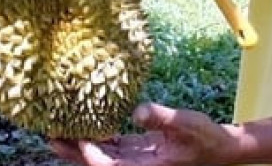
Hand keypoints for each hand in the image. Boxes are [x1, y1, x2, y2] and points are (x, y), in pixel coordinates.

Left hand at [49, 103, 233, 165]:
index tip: (78, 140)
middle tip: (50, 136)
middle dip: (74, 152)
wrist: (221, 150)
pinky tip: (86, 126)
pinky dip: (98, 140)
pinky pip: (113, 149)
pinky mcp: (140, 152)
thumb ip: (162, 117)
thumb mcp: (188, 124)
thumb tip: (137, 110)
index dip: (91, 156)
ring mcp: (138, 161)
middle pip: (99, 163)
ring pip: (102, 156)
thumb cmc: (206, 138)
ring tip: (57, 130)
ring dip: (81, 145)